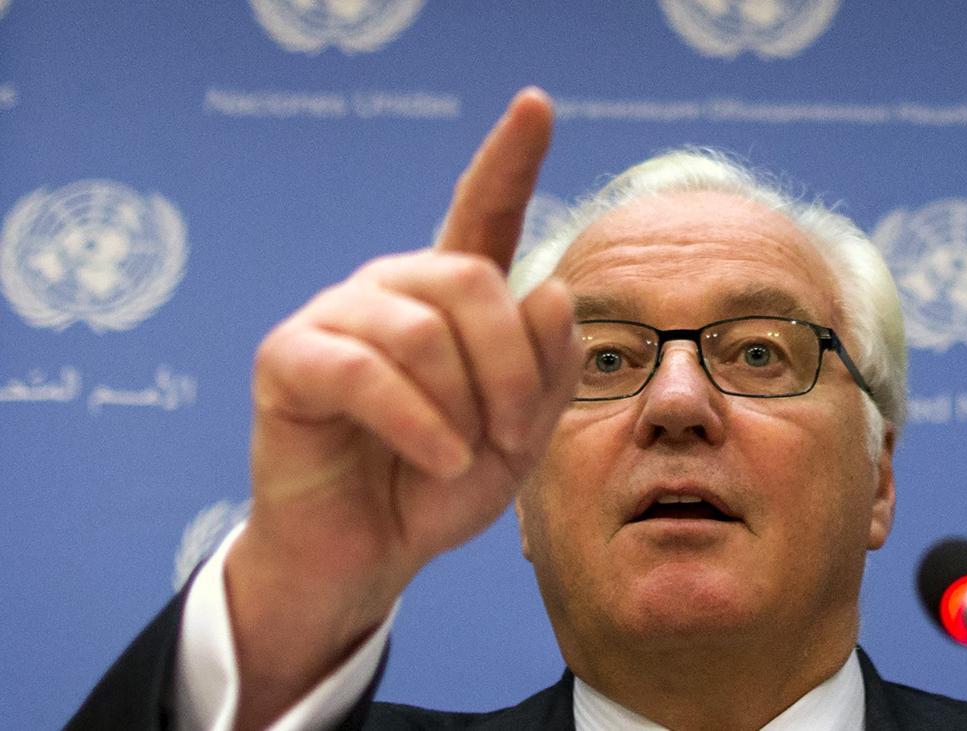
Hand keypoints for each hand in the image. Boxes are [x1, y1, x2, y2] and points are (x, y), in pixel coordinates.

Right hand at [224, 88, 580, 726]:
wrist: (368, 555)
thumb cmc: (439, 485)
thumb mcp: (520, 434)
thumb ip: (547, 365)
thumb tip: (550, 289)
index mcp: (453, 299)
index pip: (483, 212)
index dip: (510, 158)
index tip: (537, 103)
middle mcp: (394, 290)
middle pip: (471, 281)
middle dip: (512, 367)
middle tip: (513, 433)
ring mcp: (338, 318)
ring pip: (423, 329)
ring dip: (465, 406)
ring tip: (465, 456)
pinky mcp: (291, 359)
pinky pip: (369, 372)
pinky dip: (418, 424)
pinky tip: (437, 459)